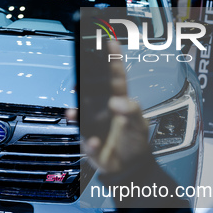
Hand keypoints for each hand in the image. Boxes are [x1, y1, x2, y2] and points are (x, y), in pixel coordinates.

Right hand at [69, 39, 151, 173]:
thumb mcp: (139, 123)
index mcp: (120, 102)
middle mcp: (105, 110)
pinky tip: (94, 142)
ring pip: (81, 115)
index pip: (116, 78)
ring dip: (75, 113)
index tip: (109, 44)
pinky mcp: (92, 143)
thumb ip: (131, 109)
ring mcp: (96, 125)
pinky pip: (88, 142)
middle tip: (77, 80)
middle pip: (92, 92)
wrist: (130, 168)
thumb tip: (115, 102)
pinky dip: (90, 143)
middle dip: (83, 83)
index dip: (113, 61)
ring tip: (73, 113)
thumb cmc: (135, 142)